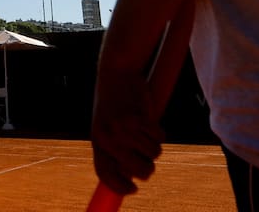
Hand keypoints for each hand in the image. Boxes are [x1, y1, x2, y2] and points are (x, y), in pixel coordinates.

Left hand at [91, 71, 164, 194]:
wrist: (117, 70)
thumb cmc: (114, 100)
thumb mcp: (106, 124)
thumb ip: (114, 147)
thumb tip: (131, 173)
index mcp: (97, 141)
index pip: (105, 174)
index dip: (119, 186)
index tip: (132, 189)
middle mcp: (108, 138)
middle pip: (138, 171)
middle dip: (148, 167)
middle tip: (148, 156)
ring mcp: (124, 129)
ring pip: (153, 154)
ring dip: (155, 146)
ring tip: (147, 131)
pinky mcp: (139, 118)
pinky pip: (159, 138)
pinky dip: (160, 133)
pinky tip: (151, 121)